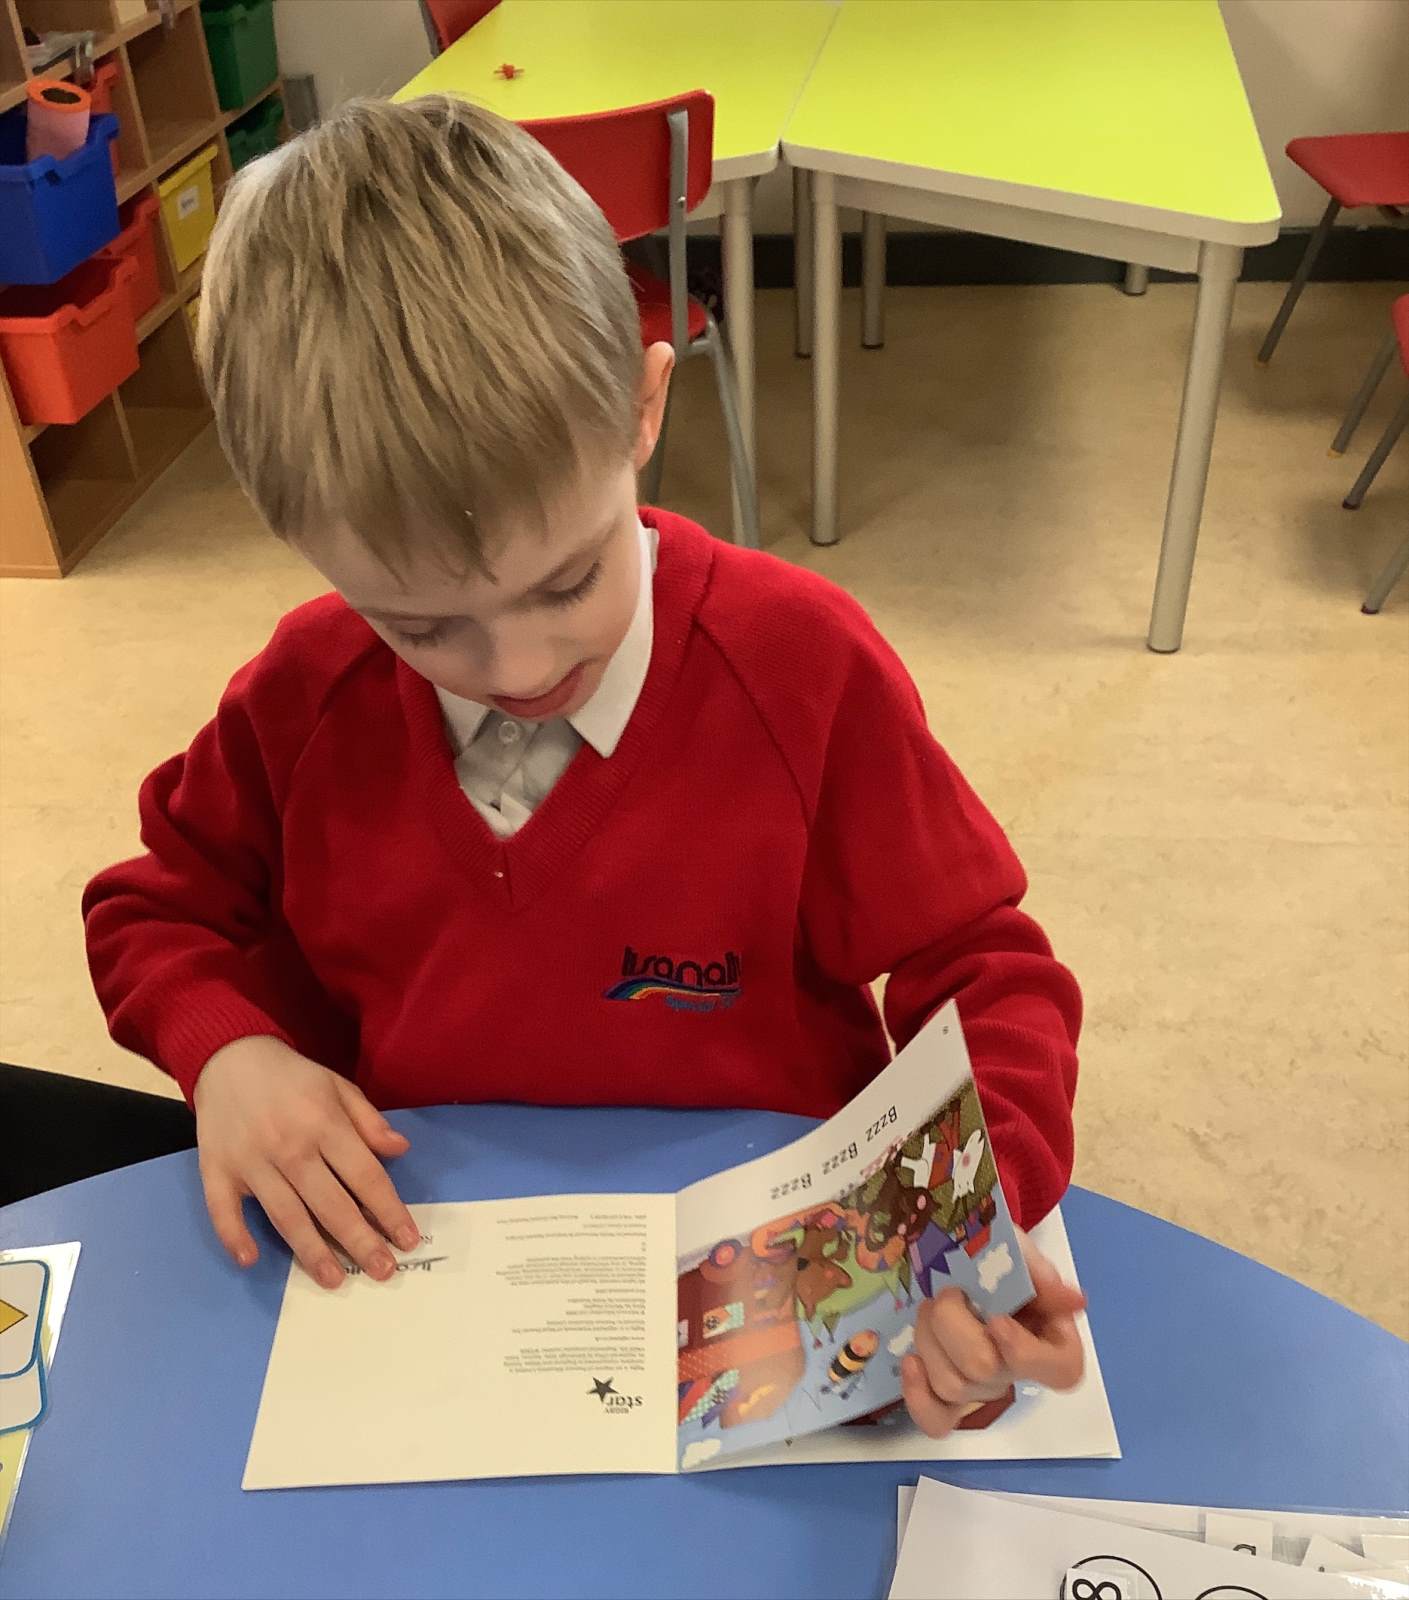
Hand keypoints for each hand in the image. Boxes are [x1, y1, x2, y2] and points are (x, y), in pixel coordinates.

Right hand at [193, 1035, 417, 1288]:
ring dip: (310, 1251)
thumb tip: (400, 1150)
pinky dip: (235, 1236)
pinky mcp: (215, 1170)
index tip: (407, 1239)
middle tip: (383, 1272)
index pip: (364, 1175)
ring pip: (285, 1215)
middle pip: (330, 1203)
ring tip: (334, 1280)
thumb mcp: (338, 1086)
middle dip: (359, 1241)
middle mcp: (289, 1146)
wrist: (229, 1057)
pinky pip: (223, 1210)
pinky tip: (251, 1260)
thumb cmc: (292, 1077)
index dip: (388, 1210)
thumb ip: (368, 1121)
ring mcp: (250, 1161)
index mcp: (323, 1123)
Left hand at [900, 1226, 1085, 1436]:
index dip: (1026, 1353)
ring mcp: (983, 1388)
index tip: (996, 1320)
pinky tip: (912, 1363)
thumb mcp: (1014, 1248)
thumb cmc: (992, 1257)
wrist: (953, 1258)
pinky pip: (938, 1420)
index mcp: (1050, 1337)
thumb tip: (1074, 1301)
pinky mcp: (949, 1398)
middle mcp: (1018, 1371)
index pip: (1060, 1371)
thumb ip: (1037, 1271)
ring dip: (929, 1339)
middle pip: (985, 1371)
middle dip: (952, 1324)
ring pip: (953, 1386)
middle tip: (948, 1292)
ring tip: (929, 1308)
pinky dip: (920, 1396)